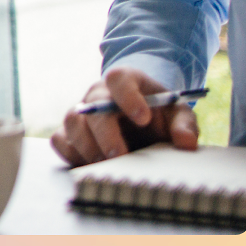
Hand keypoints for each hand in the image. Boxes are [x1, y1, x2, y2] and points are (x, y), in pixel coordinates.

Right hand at [50, 67, 199, 166]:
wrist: (142, 115)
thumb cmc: (159, 112)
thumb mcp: (177, 112)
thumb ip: (184, 124)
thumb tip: (186, 142)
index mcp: (125, 81)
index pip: (119, 79)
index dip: (128, 97)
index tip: (144, 118)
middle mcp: (98, 94)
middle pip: (92, 107)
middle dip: (105, 133)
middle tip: (120, 155)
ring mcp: (82, 112)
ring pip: (71, 122)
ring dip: (87, 146)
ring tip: (107, 165)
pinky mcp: (71, 133)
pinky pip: (60, 140)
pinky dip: (71, 154)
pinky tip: (91, 166)